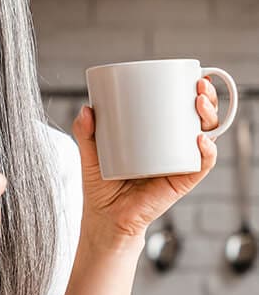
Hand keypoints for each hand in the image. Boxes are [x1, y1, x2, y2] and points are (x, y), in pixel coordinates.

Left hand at [72, 78, 218, 245]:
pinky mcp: (180, 182)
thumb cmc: (101, 185)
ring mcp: (178, 164)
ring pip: (206, 138)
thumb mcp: (90, 153)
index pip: (180, 110)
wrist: (106, 219)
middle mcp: (173, 148)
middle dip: (206, 99)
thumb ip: (85, 132)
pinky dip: (205, 153)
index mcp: (157, 136)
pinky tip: (199, 141)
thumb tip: (87, 109)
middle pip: (198, 119)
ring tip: (199, 104)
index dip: (192, 92)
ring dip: (210, 118)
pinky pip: (200, 166)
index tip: (193, 76)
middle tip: (199, 87)